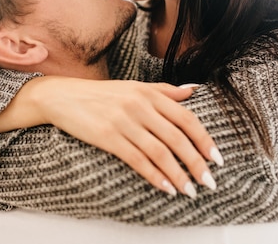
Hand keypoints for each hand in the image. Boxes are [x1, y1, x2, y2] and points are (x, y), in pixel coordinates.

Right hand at [27, 77, 222, 197]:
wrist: (61, 96)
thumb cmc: (99, 94)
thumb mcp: (133, 86)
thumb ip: (164, 90)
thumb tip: (193, 91)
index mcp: (148, 93)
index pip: (186, 118)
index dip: (204, 139)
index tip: (216, 158)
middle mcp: (139, 105)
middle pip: (177, 137)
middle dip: (196, 162)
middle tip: (209, 181)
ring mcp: (123, 121)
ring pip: (159, 152)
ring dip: (178, 174)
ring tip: (190, 190)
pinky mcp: (107, 136)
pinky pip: (137, 159)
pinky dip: (154, 175)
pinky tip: (165, 187)